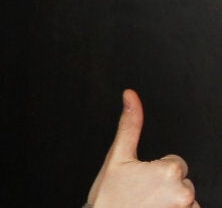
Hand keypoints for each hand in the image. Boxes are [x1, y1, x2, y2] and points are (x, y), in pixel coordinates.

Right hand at [87, 89, 197, 207]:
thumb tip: (131, 96)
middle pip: (181, 181)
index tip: (139, 180)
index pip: (174, 163)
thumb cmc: (109, 196)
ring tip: (145, 205)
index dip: (154, 170)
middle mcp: (183, 191)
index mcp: (169, 170)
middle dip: (163, 186)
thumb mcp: (117, 156)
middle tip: (140, 194)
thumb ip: (129, 125)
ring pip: (184, 199)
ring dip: (169, 202)